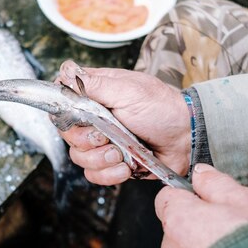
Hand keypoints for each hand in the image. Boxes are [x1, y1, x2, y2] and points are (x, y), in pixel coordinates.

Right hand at [56, 60, 190, 185]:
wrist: (186, 138)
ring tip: (120, 152)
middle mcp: (96, 119)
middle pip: (68, 135)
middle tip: (107, 136)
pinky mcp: (112, 163)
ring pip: (79, 158)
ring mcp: (103, 142)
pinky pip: (95, 175)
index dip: (65, 114)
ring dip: (101, 159)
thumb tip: (66, 72)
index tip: (80, 118)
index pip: (62, 104)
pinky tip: (125, 166)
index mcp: (96, 96)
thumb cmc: (162, 108)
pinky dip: (110, 174)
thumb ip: (94, 83)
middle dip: (87, 140)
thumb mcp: (128, 90)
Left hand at [155, 163, 247, 247]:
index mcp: (177, 218)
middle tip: (227, 222)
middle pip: (176, 224)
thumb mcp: (241, 199)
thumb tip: (201, 173)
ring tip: (232, 246)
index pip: (167, 196)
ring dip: (202, 246)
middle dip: (197, 221)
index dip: (187, 194)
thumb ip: (215, 182)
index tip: (207, 196)